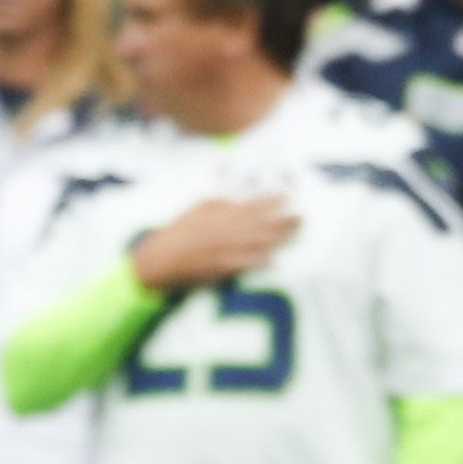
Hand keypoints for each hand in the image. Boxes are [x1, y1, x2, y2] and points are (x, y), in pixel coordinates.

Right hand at [127, 192, 298, 296]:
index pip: (251, 204)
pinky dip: (257, 261)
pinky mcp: (219, 267)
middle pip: (260, 223)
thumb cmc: (178, 233)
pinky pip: (242, 263)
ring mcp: (223, 248)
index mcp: (219, 213)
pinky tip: (272, 260)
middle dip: (282, 219)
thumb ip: (216, 203)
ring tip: (294, 234)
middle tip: (301, 218)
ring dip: (276, 238)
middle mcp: (224, 228)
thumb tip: (232, 198)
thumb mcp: (196, 210)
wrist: (161, 259)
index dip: (271, 200)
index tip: (287, 197)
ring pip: (255, 241)